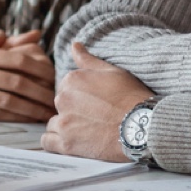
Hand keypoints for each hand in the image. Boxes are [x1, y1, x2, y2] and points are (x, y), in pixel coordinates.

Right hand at [0, 30, 55, 121]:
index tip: (55, 78)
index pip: (19, 60)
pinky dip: (16, 117)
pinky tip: (28, 119)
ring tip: (46, 113)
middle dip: (41, 93)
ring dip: (32, 109)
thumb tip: (37, 35)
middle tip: (56, 100)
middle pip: (18, 82)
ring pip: (9, 101)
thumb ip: (9, 44)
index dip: (41, 70)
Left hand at [42, 43, 151, 161]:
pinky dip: (56, 143)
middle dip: (72, 111)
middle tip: (94, 118)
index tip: (95, 104)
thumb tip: (75, 46)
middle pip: (60, 106)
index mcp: (72, 79)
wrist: (144, 127)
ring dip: (65, 128)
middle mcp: (63, 98)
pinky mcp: (66, 144)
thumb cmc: (132, 98)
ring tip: (88, 132)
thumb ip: (88, 60)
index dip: (81, 97)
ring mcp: (63, 121)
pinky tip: (71, 143)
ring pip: (53, 124)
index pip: (66, 88)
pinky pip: (47, 142)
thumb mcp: (113, 72)